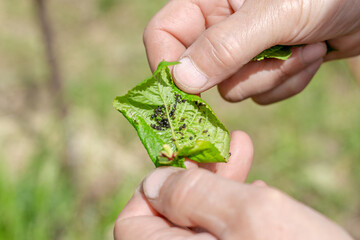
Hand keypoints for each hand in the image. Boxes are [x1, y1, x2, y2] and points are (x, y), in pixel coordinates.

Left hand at [114, 132, 351, 238]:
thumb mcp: (249, 216)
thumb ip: (194, 194)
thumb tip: (154, 181)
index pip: (133, 221)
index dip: (154, 187)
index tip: (188, 160)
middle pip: (168, 218)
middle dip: (198, 177)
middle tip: (228, 147)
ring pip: (198, 222)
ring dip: (220, 187)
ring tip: (245, 157)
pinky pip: (222, 236)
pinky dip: (235, 210)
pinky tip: (259, 194)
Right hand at [143, 0, 359, 103]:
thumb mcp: (274, 14)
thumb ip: (226, 46)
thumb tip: (181, 81)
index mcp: (210, 1)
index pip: (164, 33)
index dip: (168, 63)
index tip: (185, 91)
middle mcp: (220, 27)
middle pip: (201, 72)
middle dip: (244, 72)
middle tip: (277, 54)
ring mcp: (242, 52)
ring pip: (234, 89)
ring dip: (275, 76)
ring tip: (307, 48)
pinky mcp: (263, 69)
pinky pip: (260, 95)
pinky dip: (288, 82)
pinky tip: (312, 55)